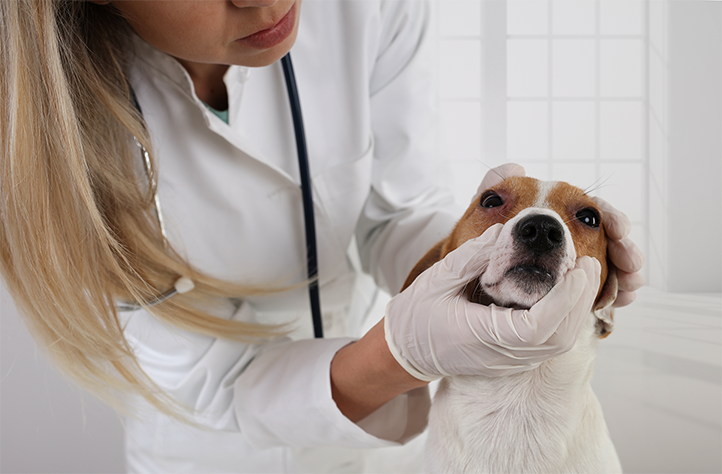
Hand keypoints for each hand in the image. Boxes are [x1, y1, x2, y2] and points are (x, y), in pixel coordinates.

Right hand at [384, 224, 600, 380]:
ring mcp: (508, 362)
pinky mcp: (512, 360)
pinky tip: (565, 292)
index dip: (565, 299)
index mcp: (482, 338)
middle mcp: (501, 356)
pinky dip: (564, 318)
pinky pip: (548, 344)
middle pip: (559, 339)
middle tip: (588, 263)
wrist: (404, 349)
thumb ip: (473, 255)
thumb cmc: (417, 314)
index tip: (578, 269)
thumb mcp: (439, 277)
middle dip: (580, 301)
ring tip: (581, 274)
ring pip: (558, 344)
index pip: (539, 327)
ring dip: (576, 310)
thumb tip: (506, 231)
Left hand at [475, 163, 644, 306]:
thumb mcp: (482, 215)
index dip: (611, 216)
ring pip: (609, 267)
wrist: (467, 278)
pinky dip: (613, 294)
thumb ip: (495, 190)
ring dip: (625, 274)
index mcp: (556, 214)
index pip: (591, 209)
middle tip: (630, 262)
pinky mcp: (571, 291)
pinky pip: (597, 292)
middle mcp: (570, 238)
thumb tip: (515, 167)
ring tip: (629, 285)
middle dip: (626, 250)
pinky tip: (618, 300)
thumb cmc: (478, 244)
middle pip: (609, 239)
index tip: (618, 228)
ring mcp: (573, 265)